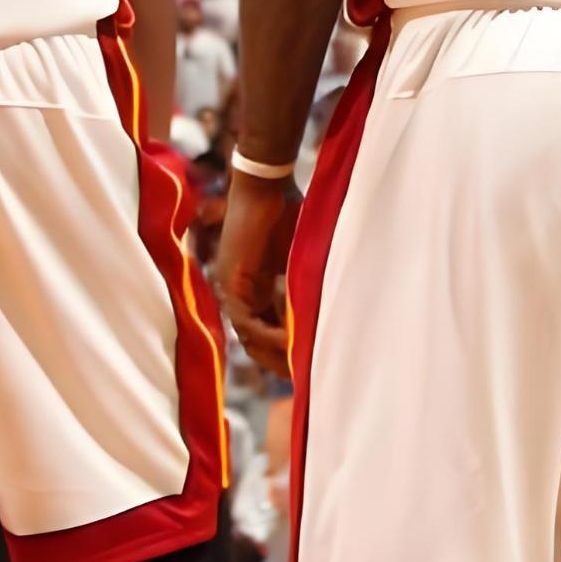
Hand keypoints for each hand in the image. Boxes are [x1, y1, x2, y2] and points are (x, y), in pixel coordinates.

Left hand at [213, 167, 298, 372]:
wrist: (264, 187)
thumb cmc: (286, 211)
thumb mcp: (303, 255)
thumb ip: (306, 282)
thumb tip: (329, 309)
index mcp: (257, 288)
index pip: (268, 330)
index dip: (287, 349)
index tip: (308, 363)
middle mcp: (240, 294)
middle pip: (256, 342)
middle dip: (279, 360)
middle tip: (303, 374)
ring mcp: (233, 290)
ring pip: (250, 337)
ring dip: (275, 352)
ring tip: (299, 362)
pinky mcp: (231, 283)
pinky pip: (248, 321)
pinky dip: (269, 333)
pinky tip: (290, 340)